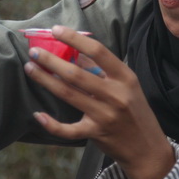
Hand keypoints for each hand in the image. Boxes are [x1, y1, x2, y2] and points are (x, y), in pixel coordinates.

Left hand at [25, 26, 175, 178]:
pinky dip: (52, 124)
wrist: (148, 148)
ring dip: (46, 80)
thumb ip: (102, 69)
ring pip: (68, 94)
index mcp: (125, 77)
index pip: (98, 51)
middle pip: (77, 73)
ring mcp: (105, 115)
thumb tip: (75, 51)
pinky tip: (38, 115)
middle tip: (34, 51)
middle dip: (51, 60)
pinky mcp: (96, 134)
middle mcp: (115, 95)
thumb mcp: (126, 85)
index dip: (75, 38)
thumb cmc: (135, 111)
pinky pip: (69, 129)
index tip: (56, 30)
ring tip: (30, 68)